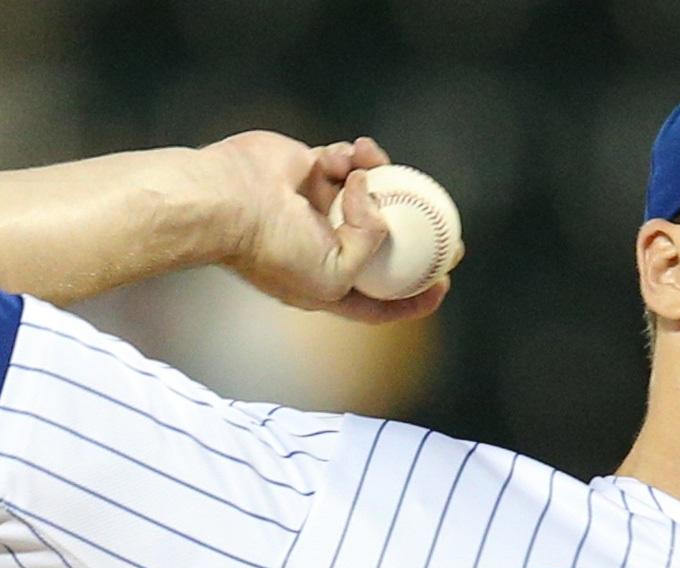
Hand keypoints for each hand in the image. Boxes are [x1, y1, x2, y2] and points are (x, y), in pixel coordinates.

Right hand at [207, 131, 454, 322]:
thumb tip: (379, 205)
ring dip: (384, 180)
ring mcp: (316, 206)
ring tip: (378, 169)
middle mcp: (324, 245)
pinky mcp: (308, 169)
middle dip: (418, 238)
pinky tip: (354, 156)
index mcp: (328, 282)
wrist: (228, 200)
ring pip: (369, 194)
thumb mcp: (334, 274)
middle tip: (450, 231)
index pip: (380, 299)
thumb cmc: (273, 247)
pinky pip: (346, 161)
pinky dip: (356, 157)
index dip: (414, 297)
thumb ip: (371, 249)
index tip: (443, 285)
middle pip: (383, 245)